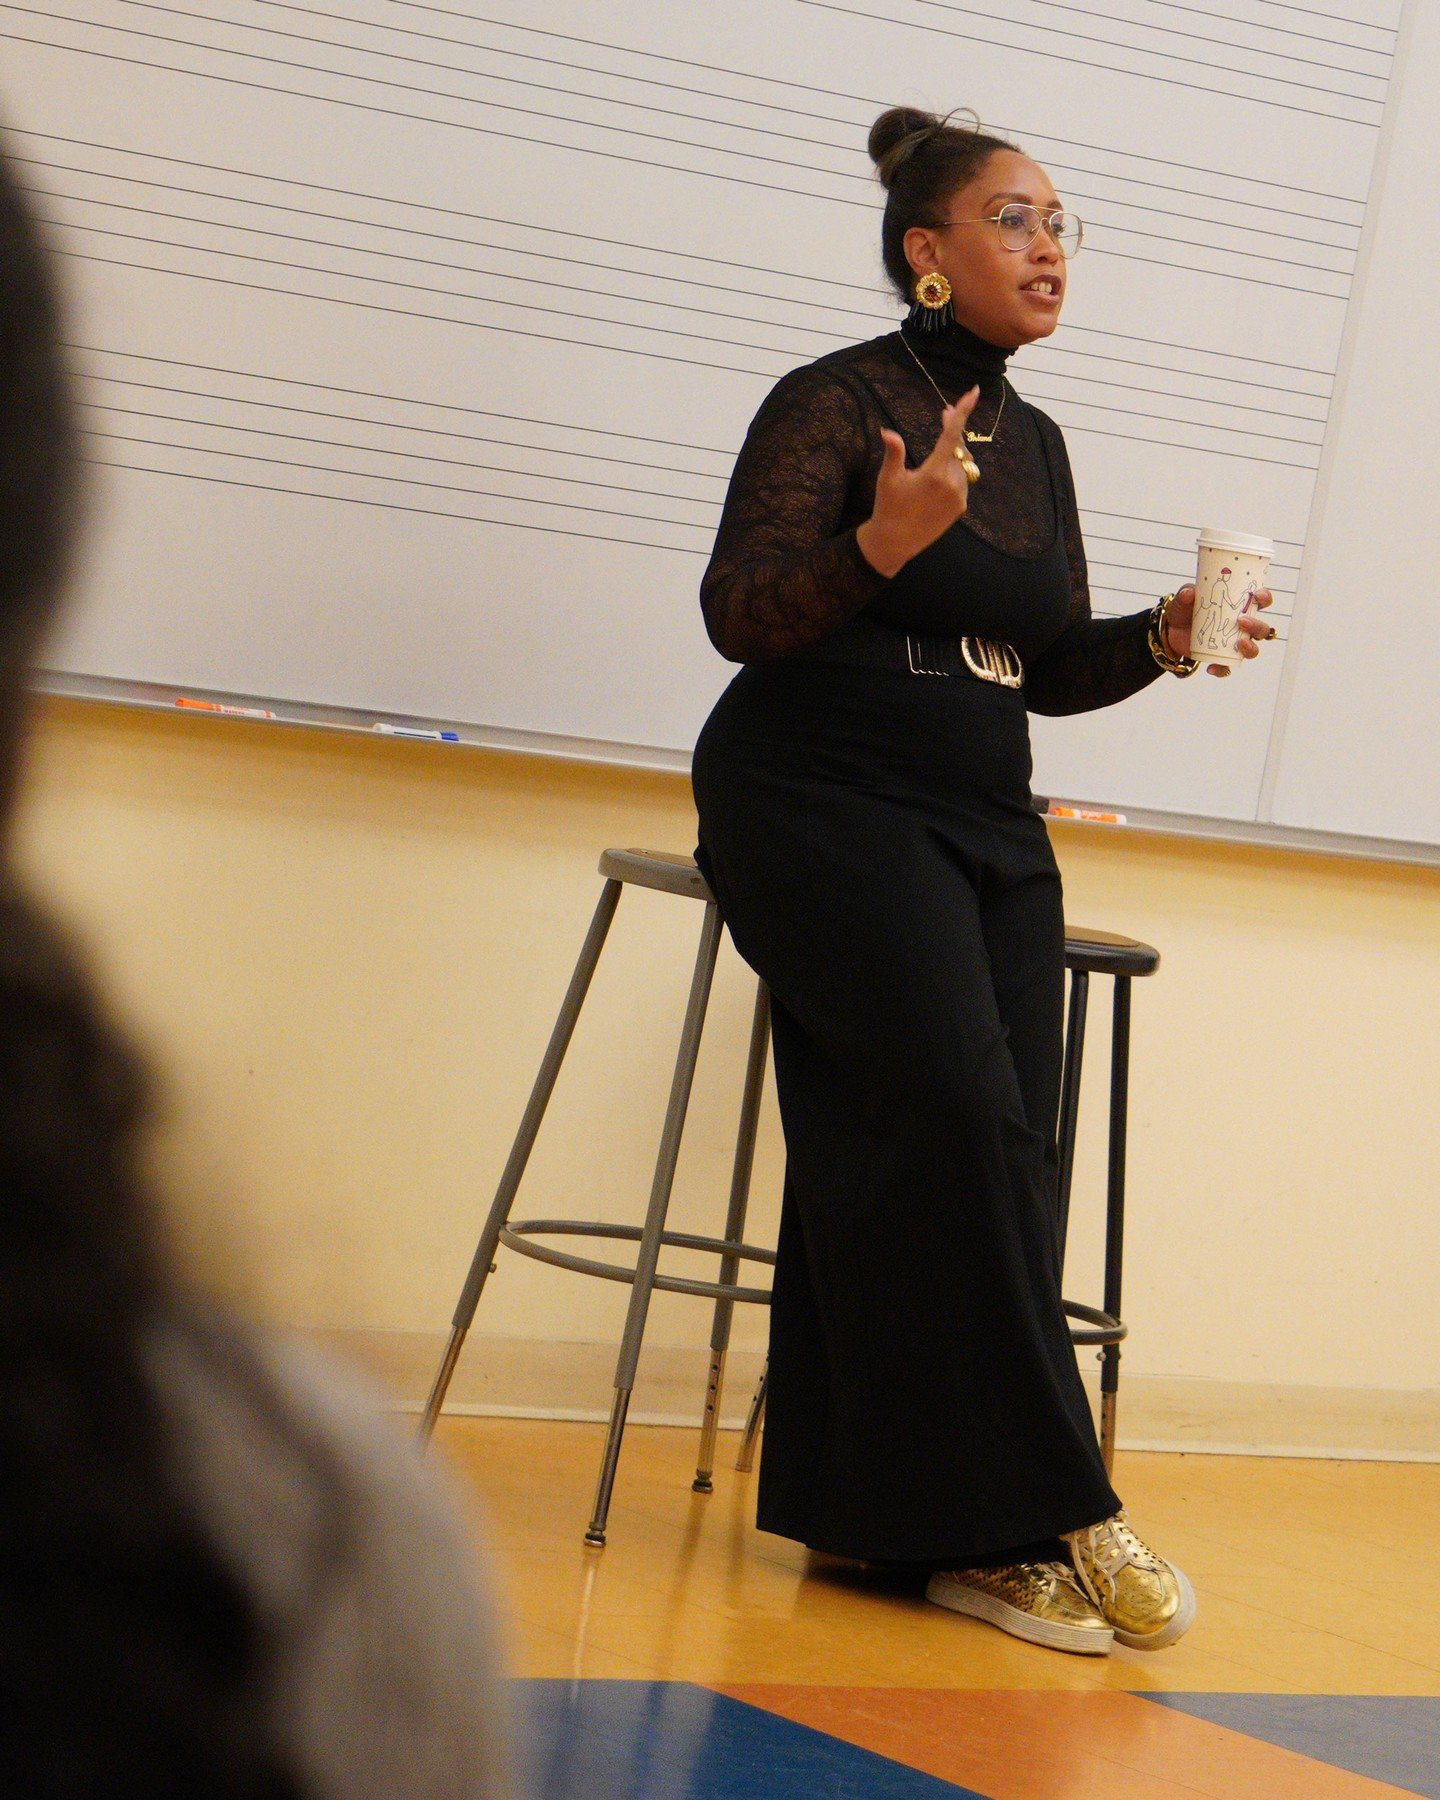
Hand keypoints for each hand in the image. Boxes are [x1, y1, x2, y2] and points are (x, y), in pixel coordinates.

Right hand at [855, 387, 983, 577]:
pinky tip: (939, 474)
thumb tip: (887, 431)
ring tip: (938, 448)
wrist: (895, 543)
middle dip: (953, 429)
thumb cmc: (888, 507)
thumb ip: (894, 452)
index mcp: (934, 473)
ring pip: (961, 464)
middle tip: (944, 412)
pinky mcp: (960, 508)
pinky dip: (954, 471)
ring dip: (952, 452)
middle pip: (958, 447)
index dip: (963, 412)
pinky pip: (962, 480)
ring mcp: (959, 497)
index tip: (974, 392)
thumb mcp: (888, 478)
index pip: (952, 435)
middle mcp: (952, 484)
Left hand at [1163, 583, 1274, 676]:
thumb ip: (1186, 593)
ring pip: (1253, 649)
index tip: (1257, 596)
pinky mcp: (1221, 658)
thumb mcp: (1184, 599)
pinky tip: (1210, 667)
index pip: (1260, 601)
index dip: (1264, 598)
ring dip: (1250, 648)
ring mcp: (1233, 644)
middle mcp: (1241, 627)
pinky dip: (1221, 669)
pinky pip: (1227, 667)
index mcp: (1239, 607)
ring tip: (1239, 643)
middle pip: (1262, 629)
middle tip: (1241, 621)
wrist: (1171, 630)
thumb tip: (1189, 593)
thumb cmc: (1185, 610)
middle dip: (1257, 626)